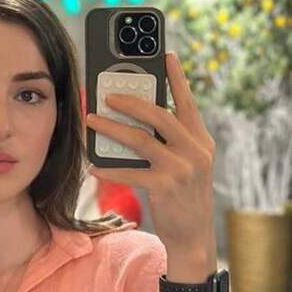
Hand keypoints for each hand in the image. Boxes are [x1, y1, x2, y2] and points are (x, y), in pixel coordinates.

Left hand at [86, 51, 216, 254]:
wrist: (193, 237)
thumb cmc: (182, 198)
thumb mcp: (186, 166)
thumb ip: (170, 143)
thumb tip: (136, 120)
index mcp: (201, 141)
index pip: (188, 103)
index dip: (176, 78)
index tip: (165, 54)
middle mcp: (195, 151)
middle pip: (160, 115)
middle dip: (132, 101)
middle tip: (108, 95)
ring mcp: (182, 169)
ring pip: (141, 140)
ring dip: (112, 128)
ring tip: (91, 120)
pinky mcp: (166, 188)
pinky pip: (130, 172)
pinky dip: (109, 169)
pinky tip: (93, 165)